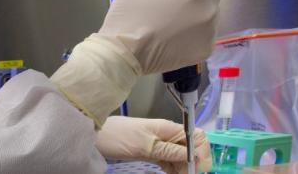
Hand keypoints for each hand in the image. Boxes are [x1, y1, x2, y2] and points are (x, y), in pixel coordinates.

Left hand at [96, 116, 211, 173]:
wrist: (95, 134)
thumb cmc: (118, 136)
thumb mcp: (144, 145)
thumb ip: (169, 150)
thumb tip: (194, 154)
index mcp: (168, 128)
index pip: (197, 137)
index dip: (202, 153)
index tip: (196, 168)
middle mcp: (168, 135)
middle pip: (192, 150)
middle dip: (193, 165)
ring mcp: (161, 145)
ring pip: (182, 159)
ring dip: (183, 170)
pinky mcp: (153, 153)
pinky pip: (170, 163)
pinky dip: (174, 171)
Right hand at [98, 0, 232, 73]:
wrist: (123, 52)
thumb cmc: (130, 11)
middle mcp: (211, 12)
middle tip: (169, 1)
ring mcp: (210, 34)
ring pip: (210, 15)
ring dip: (196, 14)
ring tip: (169, 20)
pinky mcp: (205, 51)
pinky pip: (206, 35)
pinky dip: (194, 34)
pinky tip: (173, 36)